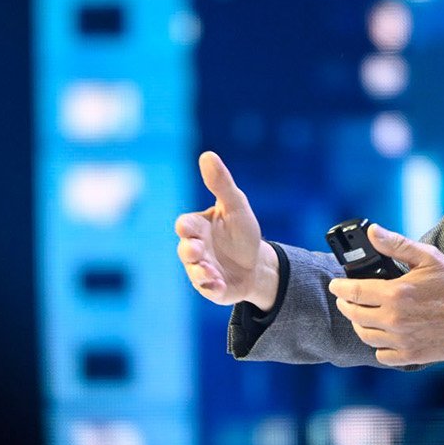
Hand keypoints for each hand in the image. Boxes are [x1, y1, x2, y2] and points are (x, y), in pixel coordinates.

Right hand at [175, 151, 278, 309]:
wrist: (258, 264)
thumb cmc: (242, 233)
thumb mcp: (236, 206)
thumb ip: (221, 183)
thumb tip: (207, 155)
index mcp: (199, 228)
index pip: (186, 225)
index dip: (186, 227)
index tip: (188, 228)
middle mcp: (196, 249)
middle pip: (185, 250)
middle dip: (190, 251)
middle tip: (197, 250)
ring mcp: (202, 270)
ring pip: (194, 272)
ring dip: (200, 272)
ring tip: (211, 272)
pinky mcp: (212, 288)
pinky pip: (208, 290)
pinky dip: (212, 288)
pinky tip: (219, 285)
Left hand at [327, 224, 443, 366]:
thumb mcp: (428, 257)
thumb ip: (397, 245)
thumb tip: (372, 231)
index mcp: (395, 294)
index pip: (354, 292)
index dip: (340, 288)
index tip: (335, 285)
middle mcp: (394, 320)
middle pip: (354, 315)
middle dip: (346, 305)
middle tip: (346, 300)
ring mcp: (401, 341)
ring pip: (365, 336)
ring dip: (360, 325)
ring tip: (363, 316)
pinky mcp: (411, 356)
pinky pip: (382, 355)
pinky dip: (379, 346)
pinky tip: (383, 336)